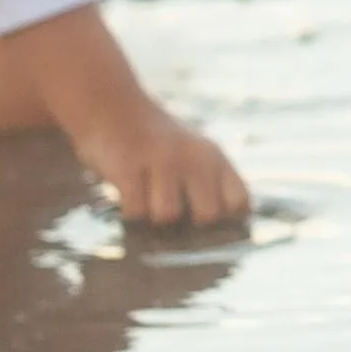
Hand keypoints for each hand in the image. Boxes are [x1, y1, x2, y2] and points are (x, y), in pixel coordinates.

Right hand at [76, 98, 250, 229]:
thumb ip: (208, 190)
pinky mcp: (129, 165)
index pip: (240, 203)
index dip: (227, 223)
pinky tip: (127, 196)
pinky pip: (135, 211)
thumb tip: (210, 244)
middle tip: (171, 216)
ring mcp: (162, 159)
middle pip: (208, 216)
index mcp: (215, 158)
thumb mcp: (192, 157)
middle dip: (189, 227)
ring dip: (153, 218)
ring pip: (167, 216)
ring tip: (145, 200)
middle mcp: (194, 157)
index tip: (207, 228)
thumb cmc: (154, 147)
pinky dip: (130, 213)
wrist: (111, 107)